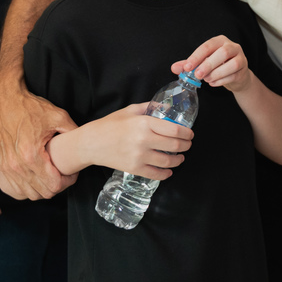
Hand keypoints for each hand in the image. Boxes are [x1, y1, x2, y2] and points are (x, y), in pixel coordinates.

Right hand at [0, 82, 78, 199]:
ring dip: (42, 189)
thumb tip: (84, 143)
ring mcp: (7, 168)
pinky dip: (26, 189)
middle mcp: (17, 166)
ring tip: (50, 176)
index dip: (68, 182)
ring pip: (29, 194)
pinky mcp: (1, 168)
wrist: (7, 102)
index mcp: (31, 155)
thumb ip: (73, 132)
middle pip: (43, 193)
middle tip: (63, 174)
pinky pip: (14, 190)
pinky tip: (34, 179)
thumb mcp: (58, 116)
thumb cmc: (30, 108)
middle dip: (57, 186)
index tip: (71, 173)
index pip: (53, 185)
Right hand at [77, 103, 193, 180]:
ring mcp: (139, 156)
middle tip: (188, 145)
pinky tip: (169, 170)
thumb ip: (150, 106)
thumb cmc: (110, 124)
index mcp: (144, 123)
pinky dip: (166, 173)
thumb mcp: (130, 110)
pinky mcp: (134, 169)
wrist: (91, 143)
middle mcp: (144, 140)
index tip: (190, 134)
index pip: (174, 129)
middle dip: (186, 146)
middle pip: (175, 145)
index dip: (187, 133)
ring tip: (180, 157)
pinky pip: (156, 174)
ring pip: (168, 161)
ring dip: (179, 160)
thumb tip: (167, 107)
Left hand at [173, 35, 251, 91]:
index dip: (196, 56)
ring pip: (231, 64)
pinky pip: (234, 75)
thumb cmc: (217, 66)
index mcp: (219, 41)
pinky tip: (213, 83)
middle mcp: (232, 46)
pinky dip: (221, 81)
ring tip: (207, 79)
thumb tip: (174, 68)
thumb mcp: (202, 63)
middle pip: (222, 53)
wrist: (236, 75)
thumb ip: (189, 64)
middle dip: (208, 64)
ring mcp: (240, 57)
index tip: (187, 67)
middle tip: (197, 75)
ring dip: (216, 73)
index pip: (207, 46)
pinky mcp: (244, 70)